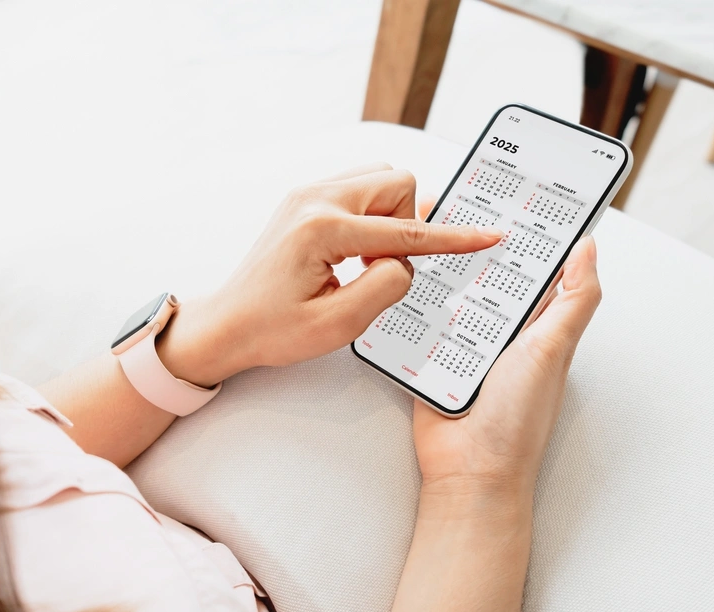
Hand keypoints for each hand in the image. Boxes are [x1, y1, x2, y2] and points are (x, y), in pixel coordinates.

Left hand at [158, 163, 502, 385]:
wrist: (227, 323)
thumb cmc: (271, 329)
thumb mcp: (337, 324)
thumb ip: (385, 287)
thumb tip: (405, 262)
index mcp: (322, 228)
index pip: (406, 231)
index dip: (453, 239)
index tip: (487, 236)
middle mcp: (314, 198)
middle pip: (396, 183)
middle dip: (408, 224)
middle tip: (383, 267)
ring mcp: (306, 193)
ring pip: (380, 180)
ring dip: (389, 218)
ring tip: (364, 262)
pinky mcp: (304, 199)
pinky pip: (358, 188)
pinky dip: (371, 216)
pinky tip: (353, 252)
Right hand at [409, 199, 602, 503]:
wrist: (468, 471)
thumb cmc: (516, 420)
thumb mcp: (553, 350)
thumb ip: (574, 300)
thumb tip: (588, 247)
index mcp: (534, 324)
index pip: (530, 266)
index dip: (522, 233)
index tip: (509, 197)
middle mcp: (498, 331)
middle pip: (482, 274)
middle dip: (467, 244)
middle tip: (450, 205)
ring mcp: (461, 344)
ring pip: (446, 293)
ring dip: (434, 272)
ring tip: (416, 237)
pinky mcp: (429, 357)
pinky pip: (416, 323)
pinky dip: (408, 306)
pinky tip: (398, 281)